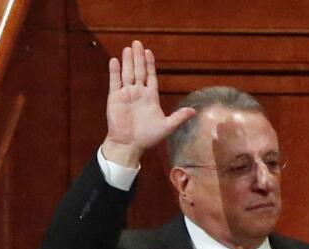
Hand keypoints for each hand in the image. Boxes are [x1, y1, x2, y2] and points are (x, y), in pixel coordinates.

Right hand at [102, 40, 195, 167]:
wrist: (130, 145)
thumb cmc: (148, 137)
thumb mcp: (167, 126)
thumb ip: (179, 117)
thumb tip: (193, 110)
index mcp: (150, 97)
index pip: (150, 76)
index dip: (150, 64)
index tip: (149, 52)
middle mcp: (138, 93)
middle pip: (139, 71)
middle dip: (138, 57)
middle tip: (137, 43)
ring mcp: (126, 94)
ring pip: (127, 73)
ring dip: (127, 61)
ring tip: (128, 48)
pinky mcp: (115, 98)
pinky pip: (115, 82)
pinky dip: (115, 71)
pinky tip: (115, 60)